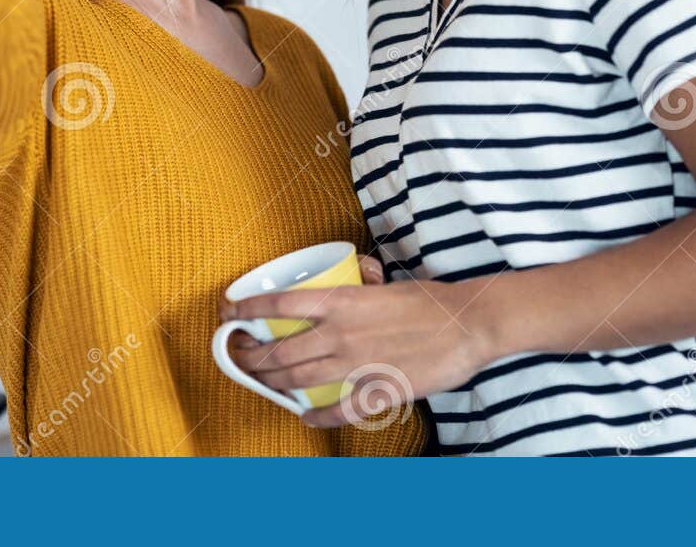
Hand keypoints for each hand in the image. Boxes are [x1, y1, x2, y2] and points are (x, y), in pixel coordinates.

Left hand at [220, 264, 503, 428]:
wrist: (467, 324)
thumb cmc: (429, 300)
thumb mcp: (384, 283)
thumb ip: (358, 285)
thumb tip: (347, 279)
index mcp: (341, 302)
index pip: (279, 304)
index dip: (247, 309)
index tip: (229, 312)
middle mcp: (341, 334)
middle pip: (280, 350)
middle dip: (251, 356)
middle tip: (239, 355)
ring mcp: (357, 365)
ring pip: (299, 379)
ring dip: (273, 383)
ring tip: (260, 381)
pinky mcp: (377, 391)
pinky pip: (337, 410)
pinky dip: (317, 416)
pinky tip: (305, 416)